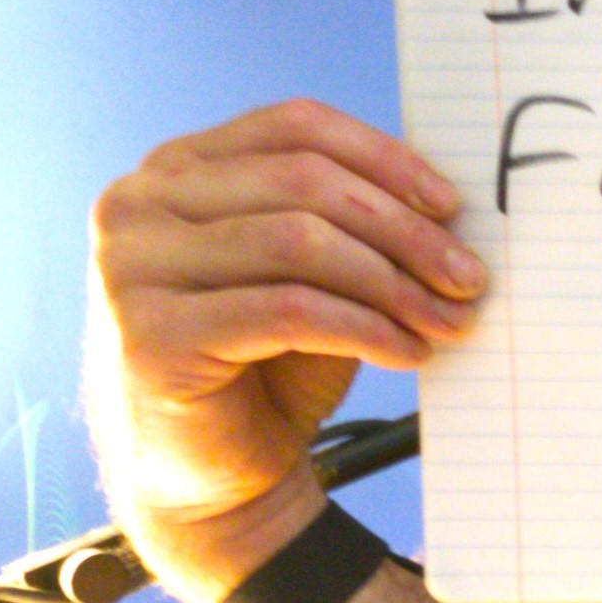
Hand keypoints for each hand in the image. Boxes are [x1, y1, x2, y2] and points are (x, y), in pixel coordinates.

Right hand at [87, 100, 481, 567]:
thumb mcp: (312, 273)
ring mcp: (132, 269)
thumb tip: (446, 199)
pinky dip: (364, 327)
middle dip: (404, 230)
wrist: (213, 476)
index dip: (384, 158)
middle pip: (304, 183)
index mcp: (177, 168)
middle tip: (468, 276)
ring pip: (298, 242)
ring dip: (392, 282)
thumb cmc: (269, 364)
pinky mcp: (149, 335)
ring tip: (447, 319)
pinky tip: (407, 351)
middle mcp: (138, 205)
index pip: (295, 126)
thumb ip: (350, 219)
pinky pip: (288, 311)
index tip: (452, 205)